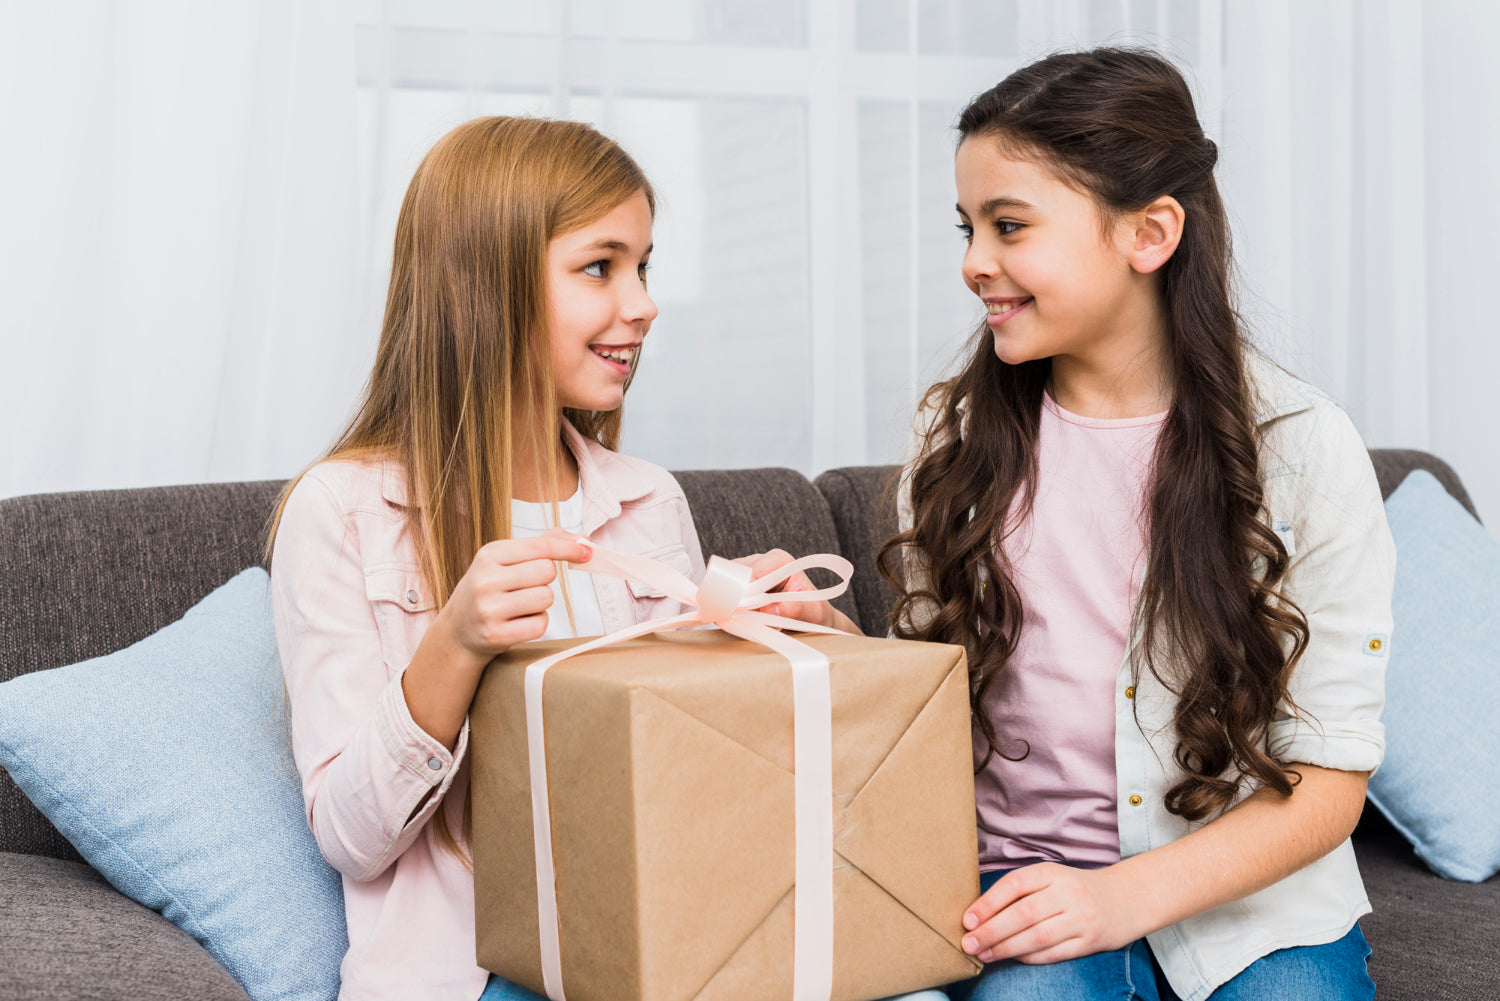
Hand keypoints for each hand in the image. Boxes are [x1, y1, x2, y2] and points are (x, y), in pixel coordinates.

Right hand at [438, 529, 593, 660]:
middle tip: (527, 586)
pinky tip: (519, 622)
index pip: (541, 546)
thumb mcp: (504, 561)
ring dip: (542, 603)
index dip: (569, 548)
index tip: (586, 551)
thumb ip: (541, 545)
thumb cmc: (490, 590)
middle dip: (546, 580)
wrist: (458, 630)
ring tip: (520, 605)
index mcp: (489, 555)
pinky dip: (537, 623)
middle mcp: (485, 579)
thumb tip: (581, 539)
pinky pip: (540, 625)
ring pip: (546, 598)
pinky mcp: (495, 635)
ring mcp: (488, 609)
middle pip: (547, 572)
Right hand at [733, 549, 860, 633]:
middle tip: (747, 618)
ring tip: (749, 620)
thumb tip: (769, 610)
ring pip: (726, 585)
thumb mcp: (811, 612)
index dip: (747, 590)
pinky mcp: (738, 587)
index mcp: (779, 561)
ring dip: (733, 605)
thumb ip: (794, 609)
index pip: (753, 570)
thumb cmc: (813, 611)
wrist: (812, 620)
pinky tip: (742, 619)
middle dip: (738, 598)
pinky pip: (725, 595)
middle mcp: (760, 562)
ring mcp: (747, 574)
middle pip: (735, 575)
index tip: (746, 609)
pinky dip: (730, 609)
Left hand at [960, 863, 1144, 964]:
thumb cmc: (1076, 889)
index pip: (1015, 884)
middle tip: (968, 943)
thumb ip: (1021, 891)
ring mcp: (1081, 918)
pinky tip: (1011, 958)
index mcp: (1053, 872)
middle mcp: (1068, 893)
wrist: (1126, 898)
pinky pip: (1053, 953)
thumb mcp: (1051, 878)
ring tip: (983, 955)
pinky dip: (1029, 958)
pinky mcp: (1090, 942)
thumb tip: (979, 913)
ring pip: (1037, 937)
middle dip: (992, 931)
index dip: (989, 902)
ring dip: (1006, 948)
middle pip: (1024, 914)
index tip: (967, 919)